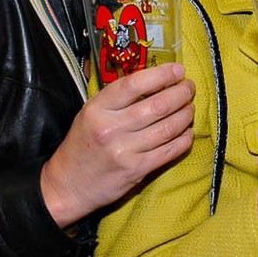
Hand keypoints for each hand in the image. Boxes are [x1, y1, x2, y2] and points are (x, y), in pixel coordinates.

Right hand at [40, 62, 194, 227]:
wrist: (67, 185)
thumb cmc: (82, 144)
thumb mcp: (90, 113)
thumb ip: (118, 98)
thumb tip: (155, 81)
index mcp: (97, 109)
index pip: (134, 84)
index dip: (162, 75)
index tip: (178, 70)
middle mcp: (111, 128)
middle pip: (158, 105)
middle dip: (181, 93)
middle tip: (189, 89)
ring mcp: (124, 151)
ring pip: (168, 127)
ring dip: (186, 115)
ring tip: (190, 108)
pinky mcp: (136, 170)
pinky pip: (169, 151)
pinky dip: (184, 139)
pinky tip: (187, 132)